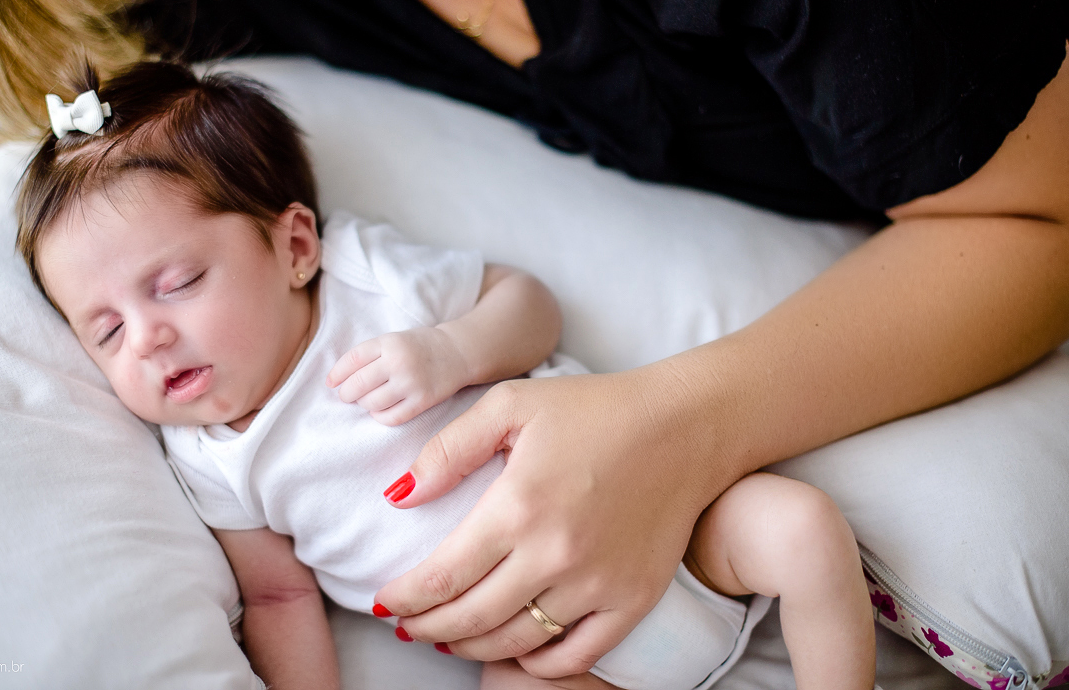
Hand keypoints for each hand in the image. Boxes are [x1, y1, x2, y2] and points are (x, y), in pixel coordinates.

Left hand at [327, 326, 473, 425]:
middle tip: (347, 395)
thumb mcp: (394, 339)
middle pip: (358, 385)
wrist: (457, 353)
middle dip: (347, 393)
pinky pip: (391, 417)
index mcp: (390, 342)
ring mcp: (411, 383)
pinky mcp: (423, 401)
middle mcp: (399, 362)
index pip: (352, 360)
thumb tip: (338, 379)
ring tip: (367, 400)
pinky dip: (380, 416)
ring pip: (371, 403)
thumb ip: (370, 355)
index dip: (337, 374)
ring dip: (364, 404)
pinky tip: (381, 410)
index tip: (330, 382)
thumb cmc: (419, 347)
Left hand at [372, 363, 743, 677]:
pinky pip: (575, 655)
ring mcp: (597, 583)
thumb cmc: (594, 409)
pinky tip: (515, 650)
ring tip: (449, 638)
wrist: (684, 426)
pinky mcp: (633, 599)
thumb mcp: (510, 405)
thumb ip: (448, 449)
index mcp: (518, 505)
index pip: (442, 576)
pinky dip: (537, 664)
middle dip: (427, 628)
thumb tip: (400, 495)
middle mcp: (554, 554)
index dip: (405, 598)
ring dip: (471, 648)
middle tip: (408, 625)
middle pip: (471, 617)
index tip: (385, 602)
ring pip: (516, 642)